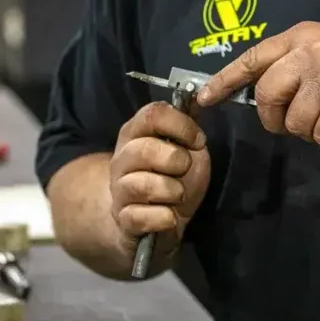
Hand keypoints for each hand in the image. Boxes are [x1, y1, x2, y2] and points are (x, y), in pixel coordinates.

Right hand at [108, 102, 210, 254]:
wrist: (154, 222)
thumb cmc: (173, 178)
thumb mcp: (188, 150)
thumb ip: (190, 127)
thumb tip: (200, 98)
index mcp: (136, 134)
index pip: (152, 115)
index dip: (181, 125)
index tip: (198, 140)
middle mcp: (122, 158)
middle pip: (145, 149)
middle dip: (177, 160)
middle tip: (186, 168)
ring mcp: (119, 190)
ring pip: (142, 184)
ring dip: (173, 191)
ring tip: (179, 195)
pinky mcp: (123, 220)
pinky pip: (141, 217)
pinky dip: (164, 218)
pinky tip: (170, 217)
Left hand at [196, 22, 319, 146]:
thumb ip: (302, 63)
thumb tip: (270, 93)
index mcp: (304, 36)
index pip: (253, 58)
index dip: (225, 80)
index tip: (204, 98)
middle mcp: (308, 53)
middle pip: (266, 97)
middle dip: (277, 119)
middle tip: (301, 122)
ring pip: (294, 123)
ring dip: (316, 129)